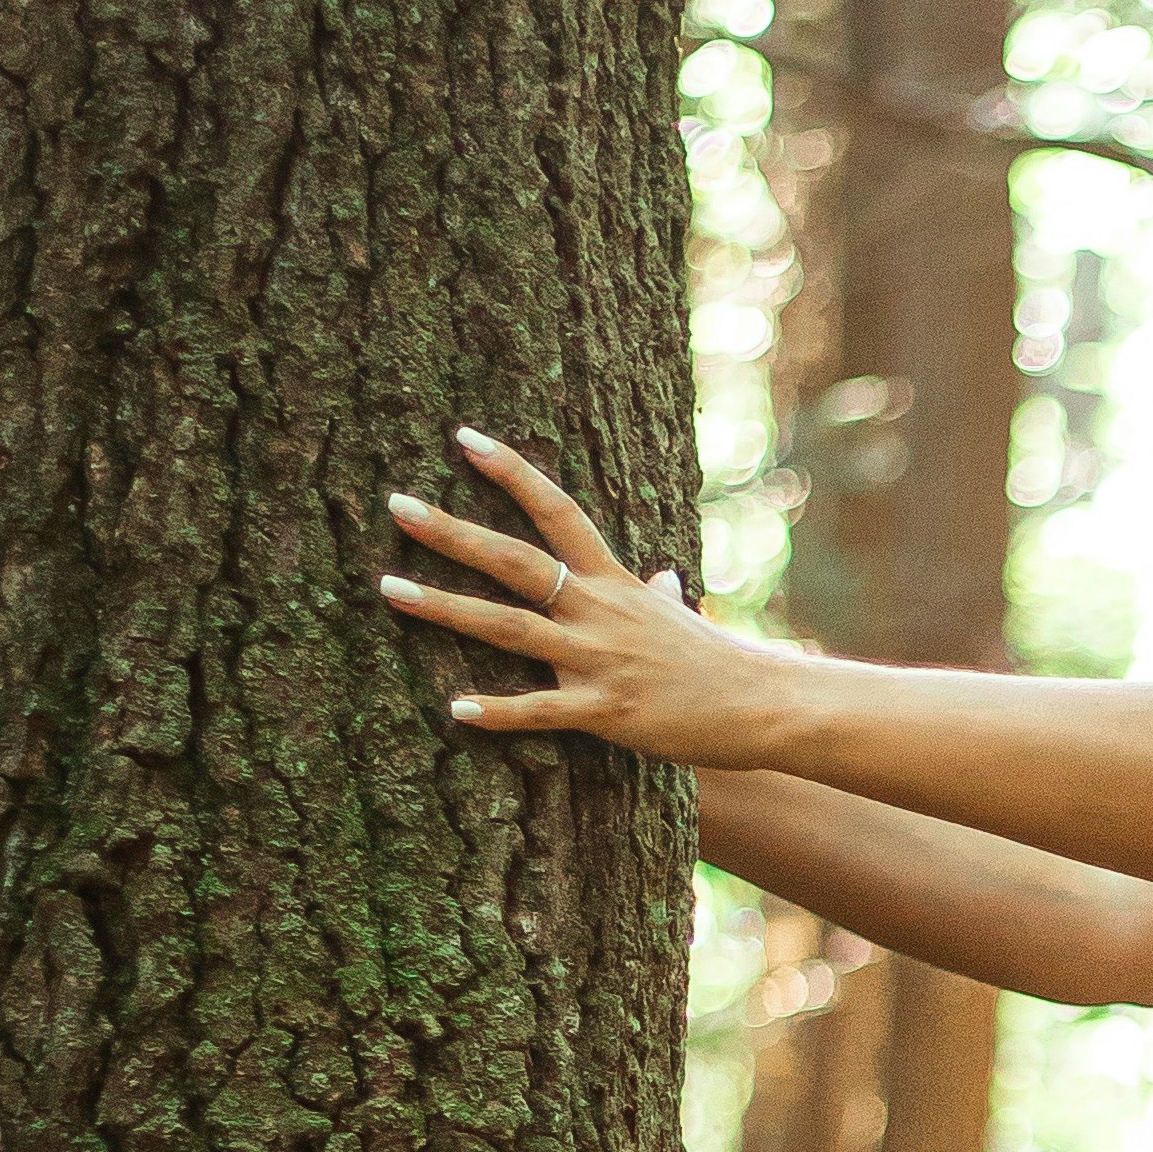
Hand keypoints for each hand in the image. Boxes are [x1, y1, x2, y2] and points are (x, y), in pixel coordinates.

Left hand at [379, 430, 802, 764]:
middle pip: (515, 560)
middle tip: (397, 503)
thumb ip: (661, 595)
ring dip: (446, 608)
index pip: (558, 512)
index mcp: (613, 584)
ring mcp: (598, 660)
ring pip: (509, 626)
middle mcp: (598, 612)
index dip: (512, 473)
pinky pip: (542, 711)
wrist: (761, 706)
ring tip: (390, 590)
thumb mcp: (684, 618)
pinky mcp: (605, 711)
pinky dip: (499, 712)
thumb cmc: (718, 664)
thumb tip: (664, 578)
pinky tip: (456, 710)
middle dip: (452, 532)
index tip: (465, 439)